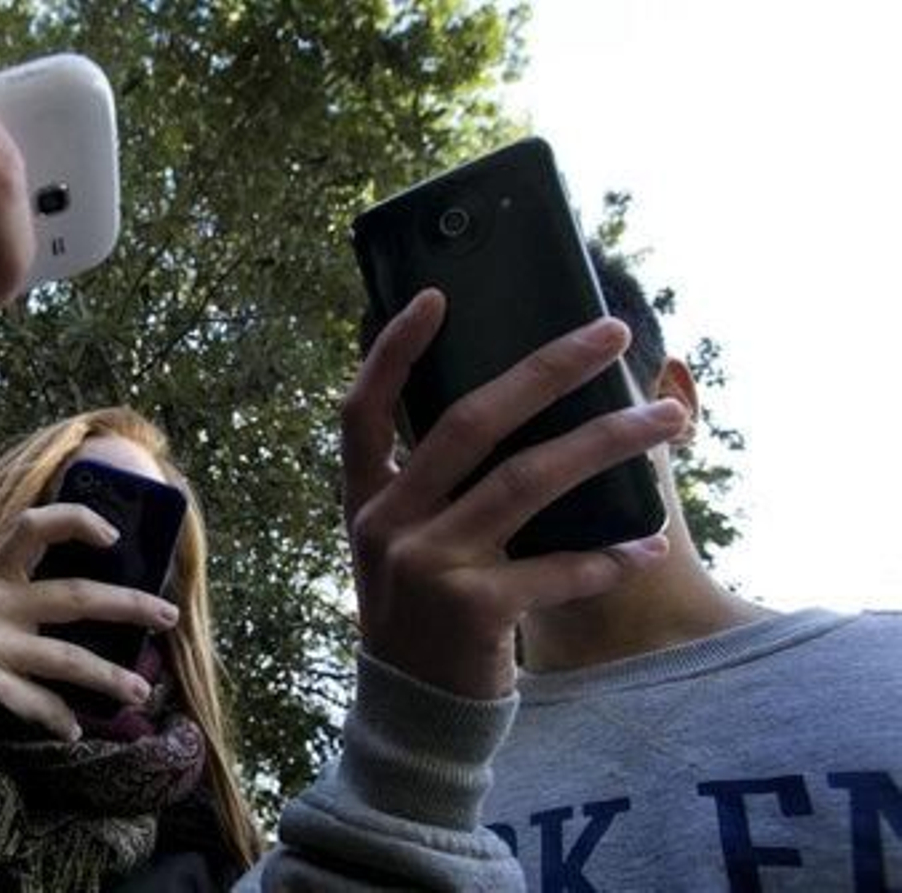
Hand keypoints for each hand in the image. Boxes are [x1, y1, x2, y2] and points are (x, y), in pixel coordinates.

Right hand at [0, 504, 180, 740]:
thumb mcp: (11, 593)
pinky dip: (56, 716)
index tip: (115, 536)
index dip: (73, 521)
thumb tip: (129, 581)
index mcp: (2, 570)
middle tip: (168, 615)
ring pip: (64, 658)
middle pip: (73, 597)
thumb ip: (48, 580)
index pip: (34, 527)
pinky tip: (76, 727)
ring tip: (142, 690)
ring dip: (108, 675)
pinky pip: (33, 702)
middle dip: (127, 605)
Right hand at [341, 289, 686, 698]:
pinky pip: (556, 568)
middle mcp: (388, 524)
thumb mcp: (403, 549)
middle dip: (547, 368)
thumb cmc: (424, 619)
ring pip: (528, 479)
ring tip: (668, 420)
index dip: (394, 350)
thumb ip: (429, 490)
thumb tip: (514, 411)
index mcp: (367, 502)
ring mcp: (426, 566)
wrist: (416, 718)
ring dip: (607, 442)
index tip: (438, 296)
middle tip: (611, 333)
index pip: (364, 410)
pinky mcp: (472, 611)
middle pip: (469, 422)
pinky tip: (648, 545)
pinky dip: (608, 557)